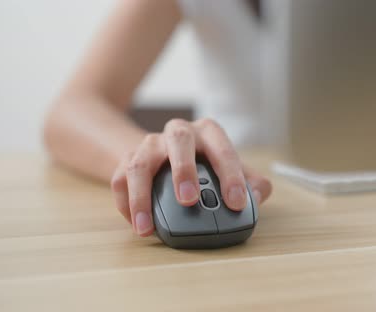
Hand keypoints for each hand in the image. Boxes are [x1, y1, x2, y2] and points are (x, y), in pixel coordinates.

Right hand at [110, 118, 272, 236]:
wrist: (168, 154)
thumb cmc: (207, 165)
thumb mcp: (234, 170)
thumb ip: (252, 184)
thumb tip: (256, 198)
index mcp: (209, 133)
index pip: (223, 149)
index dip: (231, 176)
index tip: (236, 203)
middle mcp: (179, 133)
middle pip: (179, 140)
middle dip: (183, 171)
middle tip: (189, 201)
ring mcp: (150, 145)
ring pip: (140, 163)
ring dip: (142, 195)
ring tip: (148, 226)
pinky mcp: (127, 159)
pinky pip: (119, 179)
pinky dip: (125, 204)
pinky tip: (136, 224)